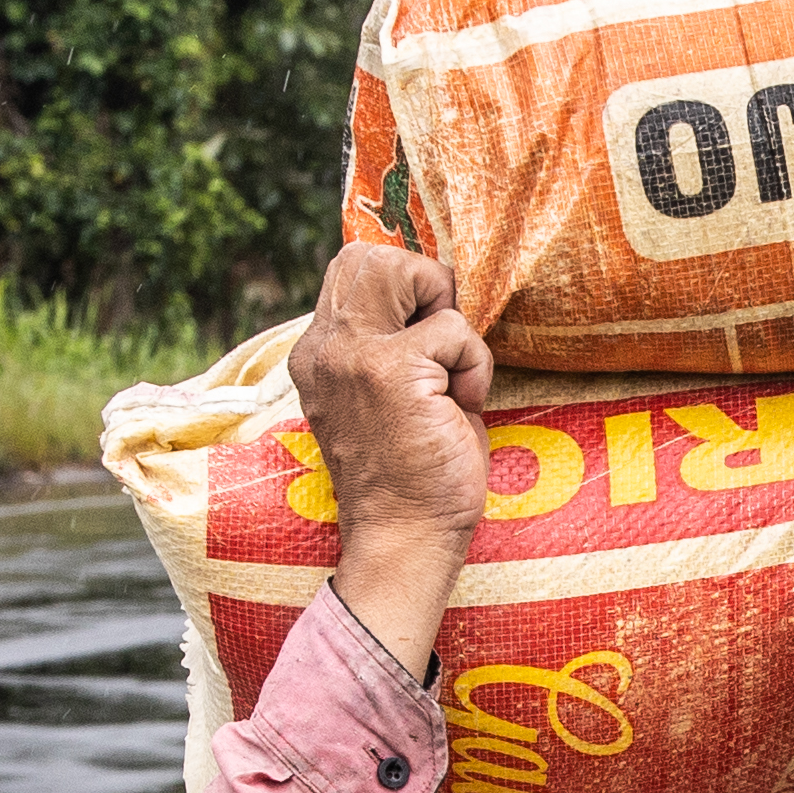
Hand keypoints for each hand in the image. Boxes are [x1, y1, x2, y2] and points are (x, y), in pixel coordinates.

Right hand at [290, 242, 496, 673]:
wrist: (405, 537)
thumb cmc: (413, 472)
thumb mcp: (389, 395)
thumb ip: (392, 343)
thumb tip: (436, 293)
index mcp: (318, 351)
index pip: (352, 266)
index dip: (404, 285)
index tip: (429, 340)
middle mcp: (324, 346)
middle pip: (372, 255)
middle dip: (426, 285)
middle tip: (445, 347)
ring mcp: (352, 355)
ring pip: (409, 273)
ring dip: (450, 321)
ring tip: (451, 378)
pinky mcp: (391, 371)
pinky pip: (455, 331)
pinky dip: (475, 367)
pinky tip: (460, 409)